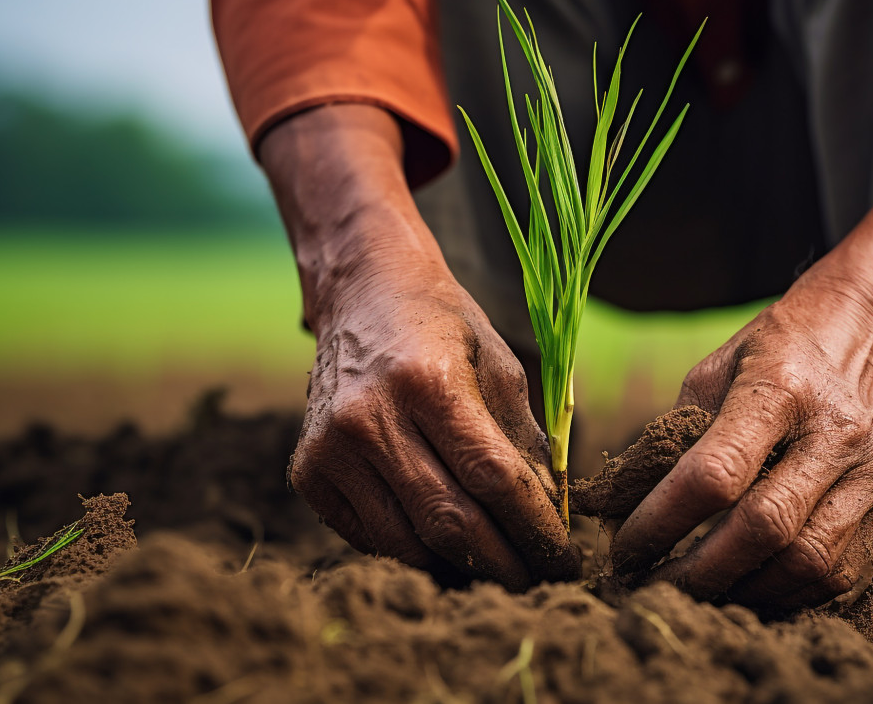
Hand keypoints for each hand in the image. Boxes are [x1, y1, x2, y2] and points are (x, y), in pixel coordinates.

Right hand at [261, 105, 578, 588]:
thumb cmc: (442, 325)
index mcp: (428, 381)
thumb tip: (550, 515)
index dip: (535, 528)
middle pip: (449, 520)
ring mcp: (331, 448)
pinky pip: (370, 537)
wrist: (362, 291)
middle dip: (504, 563)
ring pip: (407, 542)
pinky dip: (412, 550)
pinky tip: (443, 544)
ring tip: (497, 568)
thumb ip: (525, 441)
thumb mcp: (499, 364)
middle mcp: (370, 416)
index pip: (493, 478)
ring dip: (459, 567)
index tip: (564, 556)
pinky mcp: (308, 471)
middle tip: (537, 582)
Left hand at [611, 120, 872, 606]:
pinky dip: (784, 593)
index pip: (716, 473)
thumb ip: (666, 440)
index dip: (662, 521)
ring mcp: (870, 473)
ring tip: (695, 594)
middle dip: (697, 573)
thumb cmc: (775, 353)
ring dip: (740, 591)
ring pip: (806, 562)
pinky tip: (745, 586)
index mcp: (779, 388)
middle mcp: (834, 433)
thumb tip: (608, 509)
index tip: (624, 549)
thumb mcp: (712, 372)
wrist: (868, 333)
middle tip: (650, 588)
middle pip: (764, 528)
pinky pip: (836, 574)